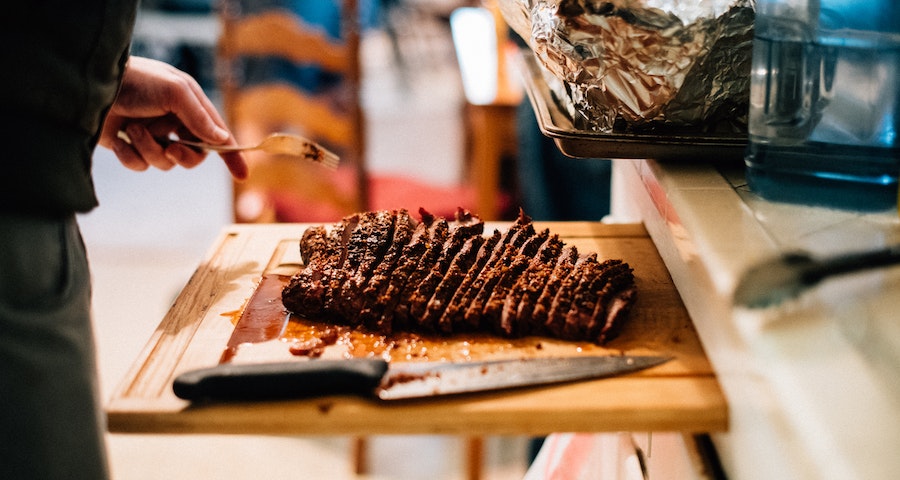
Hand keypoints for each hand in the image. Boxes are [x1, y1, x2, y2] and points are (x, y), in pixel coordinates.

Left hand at [98, 56, 247, 179]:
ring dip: (149, 149)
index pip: (217, 135)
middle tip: (171, 148)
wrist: (91, 86)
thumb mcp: (175, 93)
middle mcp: (173, 122)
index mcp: (190, 106)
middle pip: (193, 155)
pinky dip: (130, 155)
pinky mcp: (130, 146)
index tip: (241, 175)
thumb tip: (221, 139)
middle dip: (183, 155)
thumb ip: (200, 117)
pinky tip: (118, 139)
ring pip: (164, 162)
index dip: (231, 154)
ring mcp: (151, 135)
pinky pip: (140, 165)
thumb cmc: (136, 81)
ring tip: (132, 130)